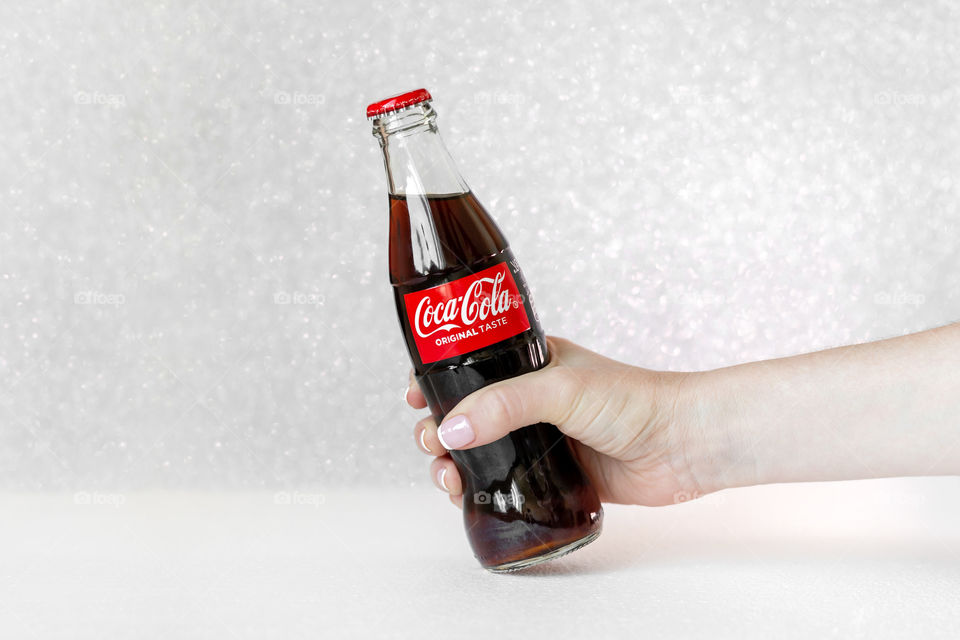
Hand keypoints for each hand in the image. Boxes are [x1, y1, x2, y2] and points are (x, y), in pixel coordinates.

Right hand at [406, 337, 724, 506]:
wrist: (682, 445)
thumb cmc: (632, 401)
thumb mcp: (559, 388)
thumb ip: (503, 406)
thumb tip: (450, 430)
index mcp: (529, 364)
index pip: (469, 365)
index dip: (435, 379)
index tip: (412, 395)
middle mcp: (529, 400)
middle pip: (464, 413)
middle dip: (437, 428)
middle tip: (432, 444)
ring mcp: (539, 439)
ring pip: (478, 451)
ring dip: (450, 462)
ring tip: (446, 477)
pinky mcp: (551, 476)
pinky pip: (503, 482)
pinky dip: (477, 489)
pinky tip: (467, 496)